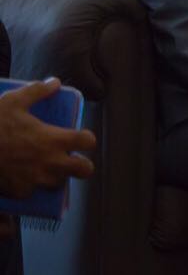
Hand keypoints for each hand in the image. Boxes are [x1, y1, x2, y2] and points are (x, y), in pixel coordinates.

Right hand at [0, 78, 96, 198]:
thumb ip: (37, 91)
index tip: (80, 137)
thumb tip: (54, 83)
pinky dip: (30, 185)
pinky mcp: (20, 192)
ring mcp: (35, 179)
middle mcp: (50, 162)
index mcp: (54, 139)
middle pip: (84, 170)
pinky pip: (33, 191)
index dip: (87, 139)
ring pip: (59, 182)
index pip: (88, 141)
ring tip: (45, 166)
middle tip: (72, 159)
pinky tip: (23, 176)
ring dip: (56, 175)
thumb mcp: (13, 101)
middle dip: (82, 165)